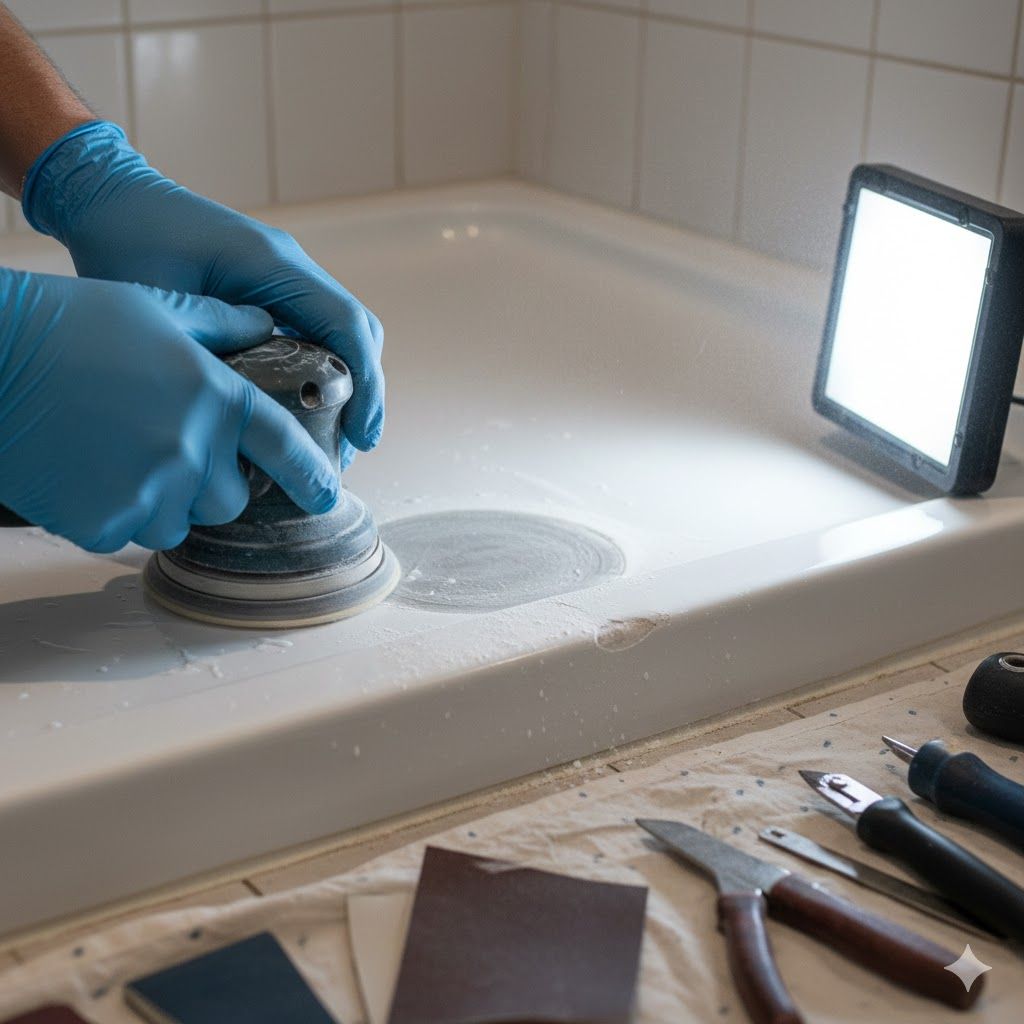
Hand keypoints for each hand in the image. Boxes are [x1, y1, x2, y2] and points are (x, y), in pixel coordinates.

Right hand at [0, 269, 339, 552]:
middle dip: (212, 484)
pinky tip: (87, 472)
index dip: (312, 476)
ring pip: (180, 522)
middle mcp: (191, 449)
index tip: (326, 495)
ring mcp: (147, 491)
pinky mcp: (102, 523)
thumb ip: (220, 323)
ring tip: (119, 455)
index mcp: (214, 396)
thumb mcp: (154, 306)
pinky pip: (129, 533)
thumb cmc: (65, 324)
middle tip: (170, 451)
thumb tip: (265, 323)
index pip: (285, 448)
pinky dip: (116, 514)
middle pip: (231, 500)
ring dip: (164, 502)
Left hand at [22, 121, 383, 469]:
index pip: (347, 324)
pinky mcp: (272, 291)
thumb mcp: (160, 304)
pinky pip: (314, 334)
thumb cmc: (124, 242)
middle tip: (349, 449)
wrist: (109, 197)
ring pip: (341, 336)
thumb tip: (249, 416)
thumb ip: (207, 350)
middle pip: (356, 333)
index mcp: (273, 262)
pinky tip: (301, 411)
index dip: (365, 384)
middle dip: (363, 392)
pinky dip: (319, 374)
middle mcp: (290, 267)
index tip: (362, 436)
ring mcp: (284, 278)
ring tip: (329, 440)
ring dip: (345, 386)